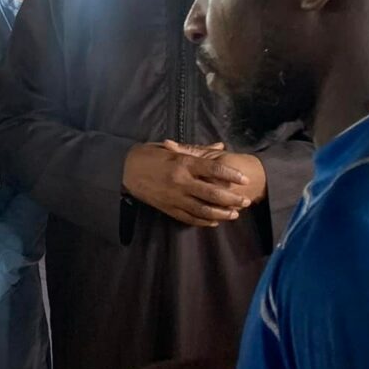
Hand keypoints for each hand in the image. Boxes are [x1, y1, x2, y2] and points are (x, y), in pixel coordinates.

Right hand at [121, 142, 252, 227]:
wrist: (124, 170)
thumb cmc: (148, 155)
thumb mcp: (171, 147)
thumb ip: (197, 149)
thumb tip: (220, 146)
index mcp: (183, 163)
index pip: (214, 169)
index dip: (232, 175)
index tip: (245, 179)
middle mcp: (181, 181)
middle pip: (213, 193)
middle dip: (232, 199)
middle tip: (245, 201)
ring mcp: (175, 197)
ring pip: (203, 209)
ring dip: (221, 213)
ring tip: (234, 214)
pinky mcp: (168, 208)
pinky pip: (189, 218)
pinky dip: (203, 222)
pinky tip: (214, 222)